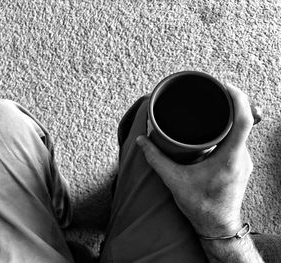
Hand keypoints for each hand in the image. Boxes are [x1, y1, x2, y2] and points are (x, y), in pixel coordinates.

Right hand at [136, 83, 253, 236]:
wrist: (217, 226)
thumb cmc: (200, 206)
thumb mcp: (174, 181)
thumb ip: (156, 159)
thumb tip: (141, 142)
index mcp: (228, 158)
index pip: (243, 121)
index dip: (238, 99)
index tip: (225, 86)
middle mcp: (241, 157)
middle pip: (244, 121)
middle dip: (232, 102)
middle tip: (216, 91)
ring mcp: (243, 161)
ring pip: (242, 131)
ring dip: (230, 117)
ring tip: (214, 106)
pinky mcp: (241, 164)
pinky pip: (239, 140)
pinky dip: (229, 130)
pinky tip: (216, 129)